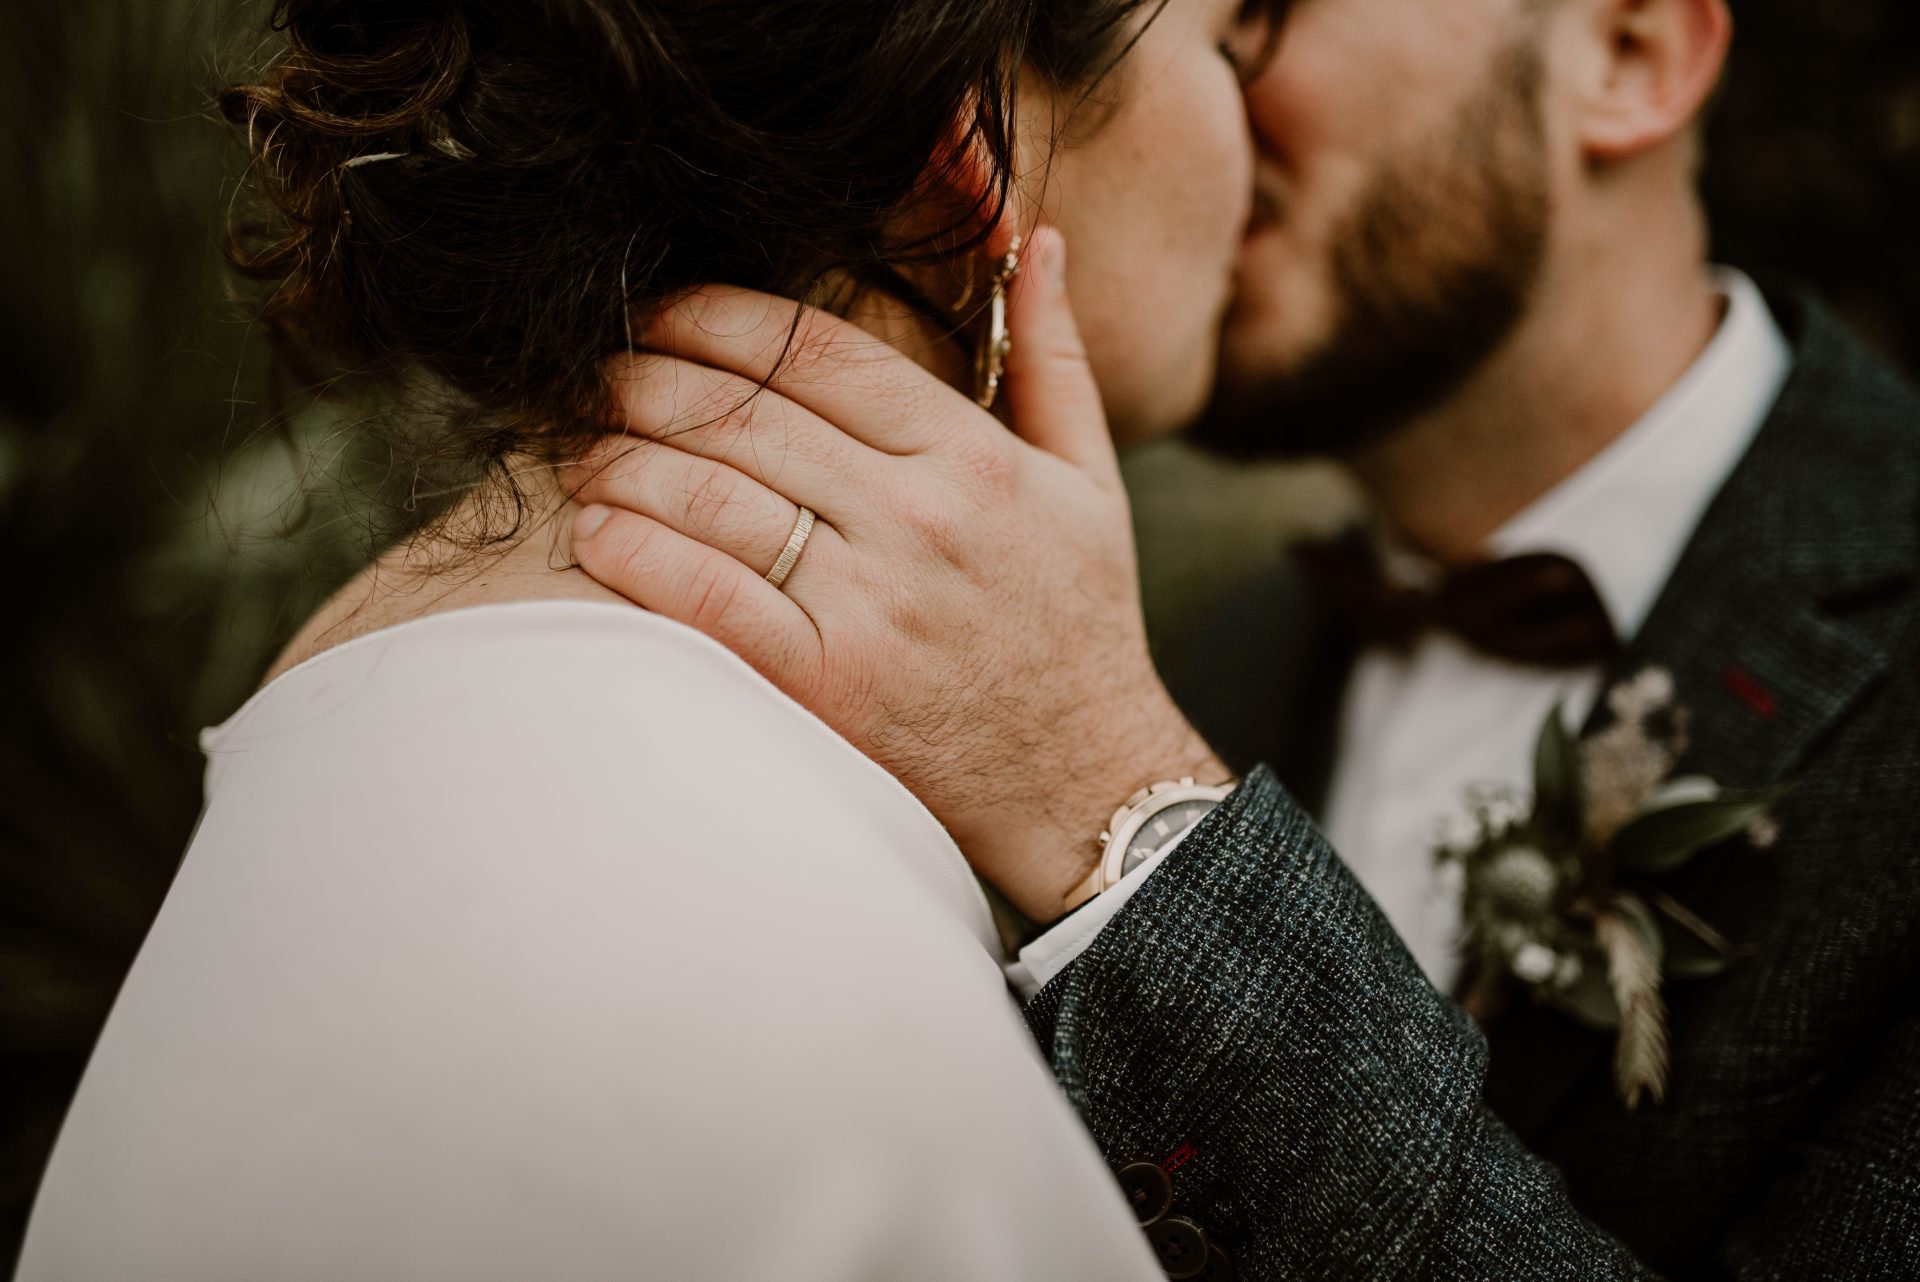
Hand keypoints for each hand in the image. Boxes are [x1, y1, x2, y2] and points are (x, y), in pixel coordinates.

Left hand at [566, 228, 1226, 922]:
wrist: (1088, 781)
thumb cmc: (1081, 625)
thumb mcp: (1092, 480)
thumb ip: (1056, 356)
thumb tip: (1041, 240)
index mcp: (972, 455)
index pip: (816, 350)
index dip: (717, 315)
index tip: (661, 310)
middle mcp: (919, 517)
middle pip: (745, 413)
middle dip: (646, 378)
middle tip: (595, 374)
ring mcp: (873, 602)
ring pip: (714, 496)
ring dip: (624, 461)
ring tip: (580, 451)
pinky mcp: (831, 683)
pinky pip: (713, 599)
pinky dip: (642, 556)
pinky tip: (594, 530)